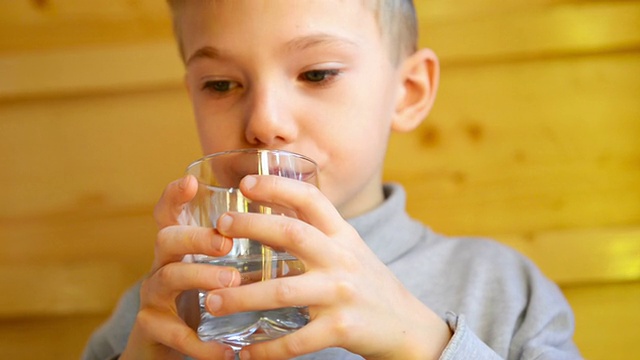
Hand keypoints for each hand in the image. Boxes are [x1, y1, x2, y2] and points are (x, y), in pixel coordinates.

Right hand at [120, 175, 239, 359]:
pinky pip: (173, 333)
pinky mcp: (152, 328)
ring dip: (200, 278)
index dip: (174, 195)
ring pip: (167, 278)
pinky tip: (227, 351)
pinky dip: (202, 343)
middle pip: (167, 239)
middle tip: (225, 242)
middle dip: (195, 237)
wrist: (169, 345)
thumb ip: (239, 249)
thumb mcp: (216, 268)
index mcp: (179, 247)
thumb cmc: (203, 298)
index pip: (169, 213)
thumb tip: (291, 226)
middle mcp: (162, 264)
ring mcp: (153, 296)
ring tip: (230, 284)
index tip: (191, 181)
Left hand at [206, 175, 451, 359]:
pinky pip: (297, 341)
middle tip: (217, 229)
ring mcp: (342, 294)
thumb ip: (317, 233)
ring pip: (283, 291)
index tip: (245, 182)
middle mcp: (342, 259)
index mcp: (343, 236)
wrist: (406, 326)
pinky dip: (267, 349)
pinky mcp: (342, 329)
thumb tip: (269, 213)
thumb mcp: (349, 249)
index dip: (278, 186)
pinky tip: (244, 353)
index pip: (312, 199)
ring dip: (242, 296)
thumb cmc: (368, 284)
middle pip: (293, 234)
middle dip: (252, 227)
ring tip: (212, 301)